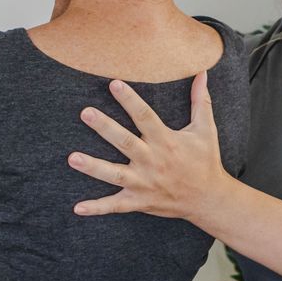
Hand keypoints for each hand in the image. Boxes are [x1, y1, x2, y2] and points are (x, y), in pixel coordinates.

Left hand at [69, 72, 228, 220]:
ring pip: (115, 174)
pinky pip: (116, 206)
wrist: (209, 199)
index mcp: (166, 141)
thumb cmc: (205, 161)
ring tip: (72, 157)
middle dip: (105, 128)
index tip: (114, 84)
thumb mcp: (205, 129)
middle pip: (125, 142)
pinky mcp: (139, 201)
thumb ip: (200, 100)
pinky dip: (97, 208)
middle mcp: (152, 161)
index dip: (130, 100)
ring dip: (93, 167)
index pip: (145, 116)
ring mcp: (144, 183)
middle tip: (86, 113)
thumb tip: (202, 72)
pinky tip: (77, 208)